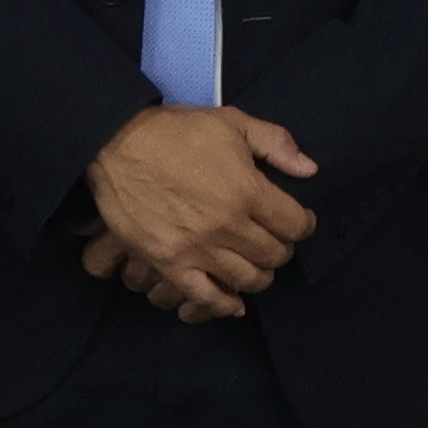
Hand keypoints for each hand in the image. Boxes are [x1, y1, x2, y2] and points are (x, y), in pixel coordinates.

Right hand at [86, 103, 317, 311]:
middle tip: (274, 238)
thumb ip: (276, 144)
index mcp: (247, 190)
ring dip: (259, 274)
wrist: (117, 145)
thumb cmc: (177, 132)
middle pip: (275, 255)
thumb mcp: (232, 122)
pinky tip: (234, 302)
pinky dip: (225, 304)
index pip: (295, 225)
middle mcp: (228, 226)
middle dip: (282, 248)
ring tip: (254, 262)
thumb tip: (310, 170)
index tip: (299, 220)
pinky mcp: (170, 264)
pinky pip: (206, 297)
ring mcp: (198, 249)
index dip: (303, 224)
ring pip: (248, 279)